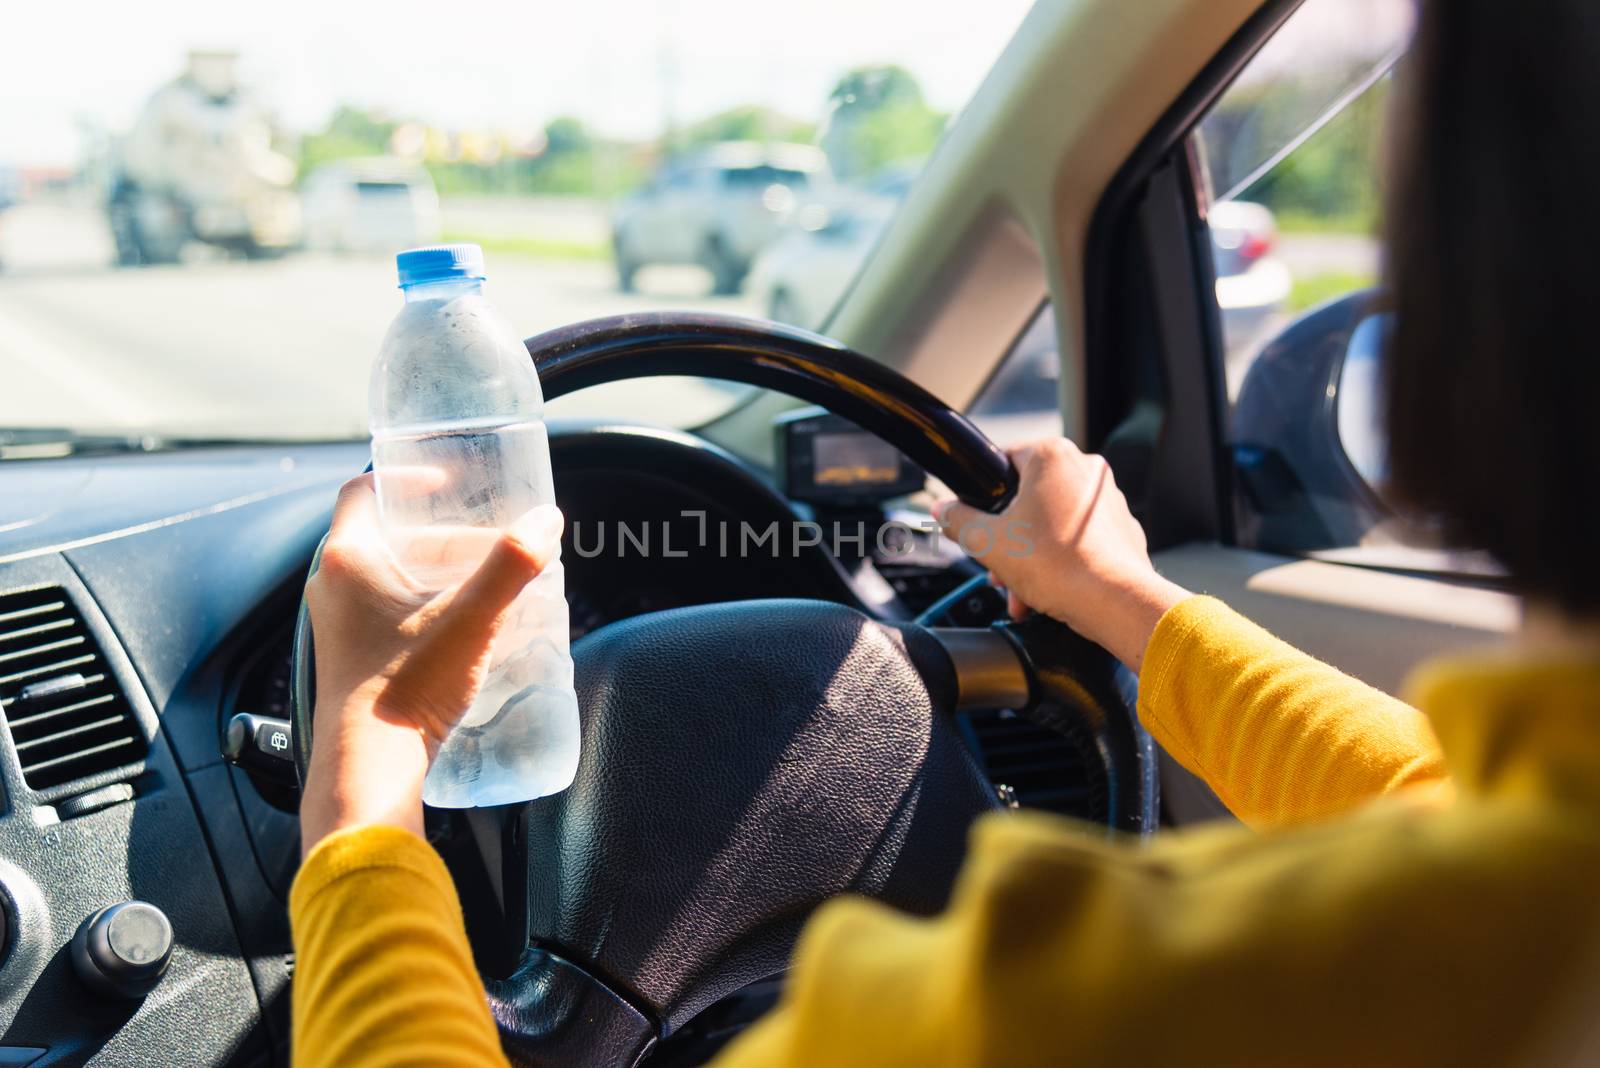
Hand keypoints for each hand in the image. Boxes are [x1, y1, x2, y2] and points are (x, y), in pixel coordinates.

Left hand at [299, 473, 562, 854]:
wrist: (369, 765)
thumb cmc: (407, 687)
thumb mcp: (471, 618)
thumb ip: (512, 565)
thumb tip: (546, 521)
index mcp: (348, 558)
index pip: (364, 489)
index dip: (406, 476)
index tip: (449, 483)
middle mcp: (332, 585)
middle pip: (388, 534)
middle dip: (440, 533)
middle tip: (486, 540)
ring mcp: (336, 624)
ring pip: (388, 575)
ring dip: (435, 572)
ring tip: (484, 581)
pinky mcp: (350, 657)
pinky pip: (385, 611)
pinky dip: (423, 605)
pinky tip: (464, 625)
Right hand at [933, 438, 1187, 671]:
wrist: (1111, 601)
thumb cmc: (1056, 565)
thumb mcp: (988, 541)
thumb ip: (958, 519)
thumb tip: (943, 510)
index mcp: (1052, 456)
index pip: (1003, 460)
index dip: (985, 494)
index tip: (978, 520)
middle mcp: (1086, 469)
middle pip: (1029, 497)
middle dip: (1009, 538)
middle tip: (998, 566)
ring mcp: (1109, 498)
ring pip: (1054, 522)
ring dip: (1031, 555)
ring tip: (1021, 591)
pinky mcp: (1122, 528)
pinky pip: (1079, 539)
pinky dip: (1061, 560)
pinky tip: (1048, 590)